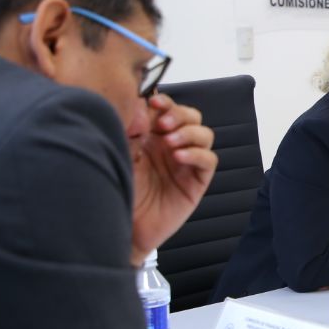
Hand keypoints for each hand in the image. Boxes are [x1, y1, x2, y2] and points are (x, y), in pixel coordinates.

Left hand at [131, 94, 217, 264]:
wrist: (124, 227)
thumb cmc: (119, 191)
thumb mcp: (120, 155)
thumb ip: (131, 129)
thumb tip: (144, 106)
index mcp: (152, 136)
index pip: (168, 110)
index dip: (165, 102)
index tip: (155, 101)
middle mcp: (171, 146)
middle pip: (191, 117)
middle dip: (180, 115)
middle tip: (163, 124)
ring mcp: (186, 163)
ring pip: (204, 135)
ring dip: (190, 133)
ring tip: (170, 143)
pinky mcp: (196, 181)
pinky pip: (208, 160)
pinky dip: (197, 154)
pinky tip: (179, 157)